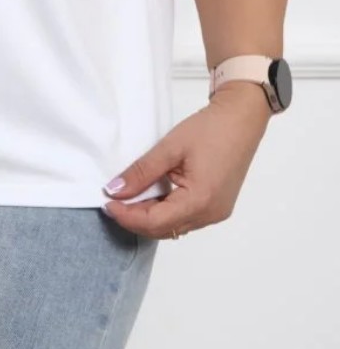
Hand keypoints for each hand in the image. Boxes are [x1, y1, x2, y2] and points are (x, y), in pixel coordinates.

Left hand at [102, 81, 272, 238]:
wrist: (241, 119)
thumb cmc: (211, 129)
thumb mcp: (169, 148)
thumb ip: (141, 172)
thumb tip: (115, 190)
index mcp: (200, 201)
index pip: (154, 221)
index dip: (127, 216)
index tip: (107, 203)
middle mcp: (210, 214)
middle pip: (164, 229)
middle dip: (135, 219)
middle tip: (114, 201)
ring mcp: (216, 213)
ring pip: (174, 226)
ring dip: (150, 216)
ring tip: (129, 198)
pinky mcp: (217, 206)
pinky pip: (185, 218)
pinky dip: (165, 212)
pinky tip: (151, 197)